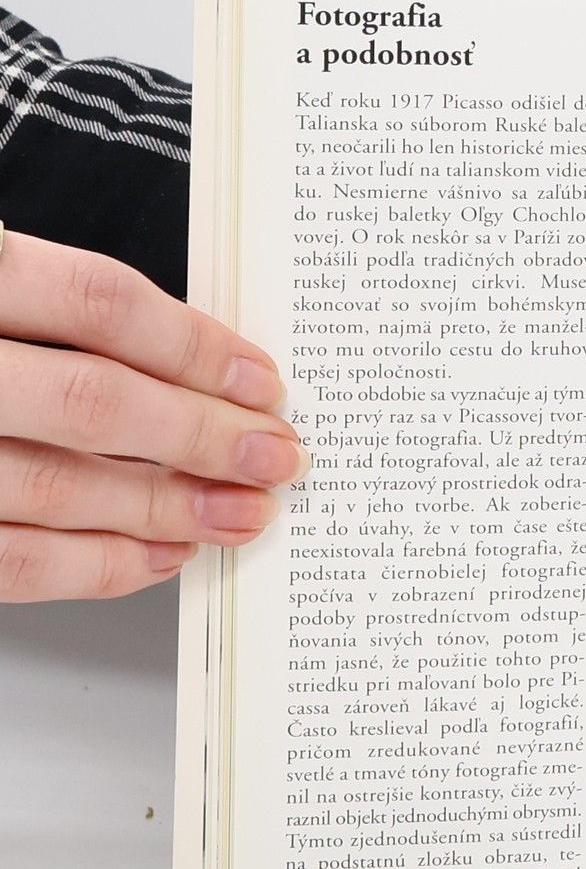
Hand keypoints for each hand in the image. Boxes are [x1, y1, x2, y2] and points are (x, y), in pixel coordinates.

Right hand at [0, 232, 297, 599]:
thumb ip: (52, 310)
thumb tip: (193, 364)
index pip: (98, 302)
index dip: (197, 346)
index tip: (263, 381)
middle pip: (94, 401)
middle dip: (204, 437)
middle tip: (276, 458)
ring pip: (55, 488)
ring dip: (165, 509)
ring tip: (238, 514)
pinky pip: (7, 562)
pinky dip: (95, 566)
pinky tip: (158, 556)